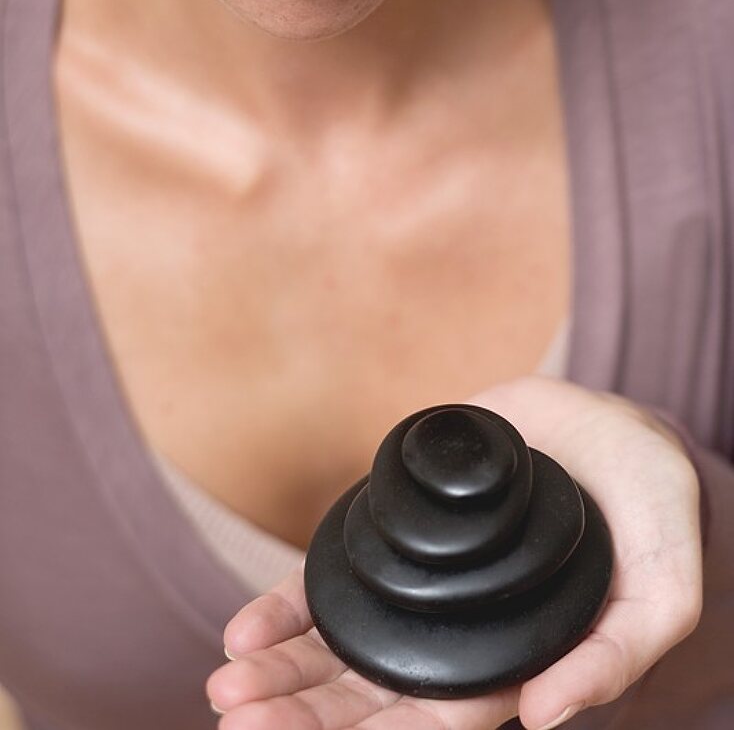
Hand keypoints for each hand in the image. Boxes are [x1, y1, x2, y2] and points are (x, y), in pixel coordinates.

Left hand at [207, 376, 702, 729]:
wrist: (607, 426)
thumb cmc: (647, 510)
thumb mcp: (662, 586)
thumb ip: (616, 653)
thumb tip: (543, 715)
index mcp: (511, 662)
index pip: (434, 722)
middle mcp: (455, 636)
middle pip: (369, 695)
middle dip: (303, 714)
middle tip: (238, 719)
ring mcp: (420, 586)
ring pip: (340, 646)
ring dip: (282, 670)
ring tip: (226, 686)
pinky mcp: (396, 533)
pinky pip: (334, 580)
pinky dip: (287, 608)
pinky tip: (245, 631)